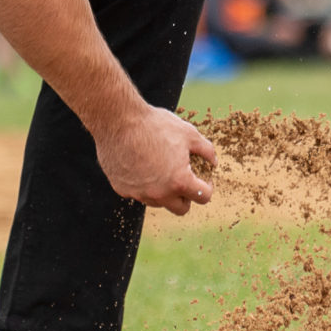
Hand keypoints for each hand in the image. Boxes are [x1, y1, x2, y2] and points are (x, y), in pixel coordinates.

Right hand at [95, 106, 215, 216]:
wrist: (118, 121)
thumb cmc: (155, 125)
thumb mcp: (188, 133)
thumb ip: (206, 150)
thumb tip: (213, 162)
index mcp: (179, 182)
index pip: (203, 197)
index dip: (207, 187)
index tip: (203, 179)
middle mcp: (159, 194)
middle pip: (180, 208)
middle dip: (186, 197)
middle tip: (184, 180)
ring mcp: (139, 194)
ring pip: (158, 201)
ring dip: (163, 191)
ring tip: (161, 167)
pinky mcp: (122, 189)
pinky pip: (138, 193)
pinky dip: (142, 184)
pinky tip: (140, 164)